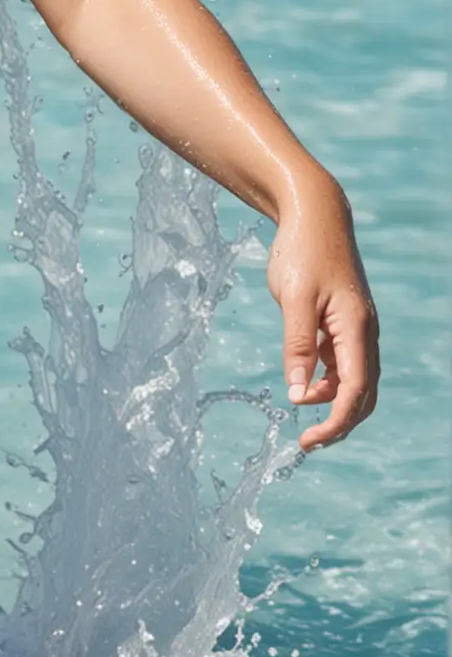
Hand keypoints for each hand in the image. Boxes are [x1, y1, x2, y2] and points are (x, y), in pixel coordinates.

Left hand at [266, 196, 378, 449]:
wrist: (314, 214)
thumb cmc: (302, 251)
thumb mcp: (293, 298)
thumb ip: (296, 346)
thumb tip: (297, 394)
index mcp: (356, 328)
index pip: (355, 390)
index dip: (336, 421)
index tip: (309, 440)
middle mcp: (364, 332)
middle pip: (362, 393)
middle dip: (339, 421)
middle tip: (307, 442)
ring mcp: (356, 326)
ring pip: (355, 379)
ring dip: (333, 402)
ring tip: (302, 415)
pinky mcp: (344, 320)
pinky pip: (343, 361)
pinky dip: (329, 380)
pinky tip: (305, 385)